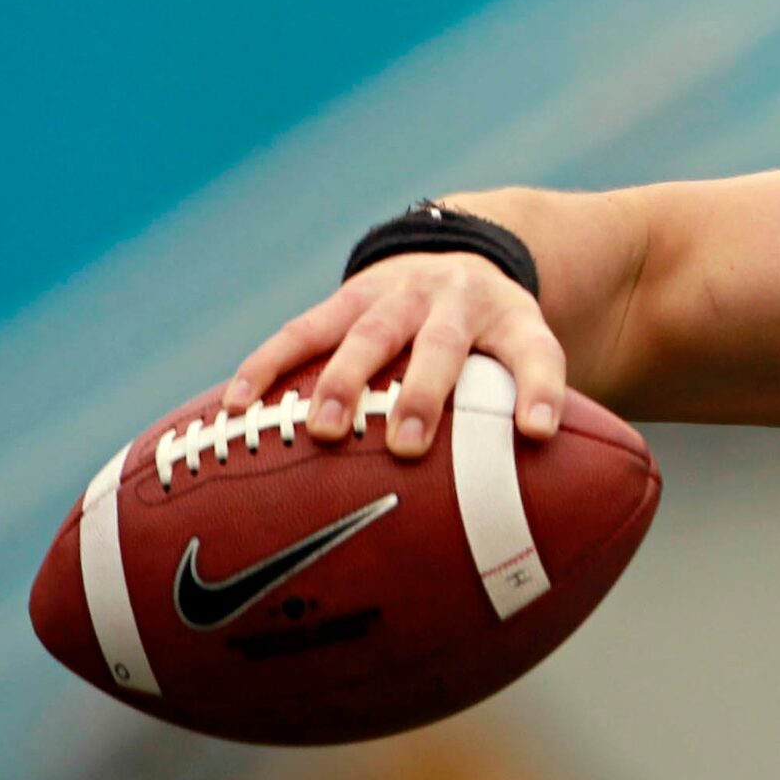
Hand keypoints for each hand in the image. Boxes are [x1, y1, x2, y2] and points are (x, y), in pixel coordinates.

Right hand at [222, 253, 567, 458]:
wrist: (463, 256)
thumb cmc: (494, 341)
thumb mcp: (525, 359)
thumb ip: (527, 416)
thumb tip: (529, 523)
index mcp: (514, 323)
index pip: (539, 355)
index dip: (541, 392)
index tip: (539, 433)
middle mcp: (459, 302)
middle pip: (443, 344)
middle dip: (424, 395)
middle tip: (407, 446)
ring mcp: (402, 294)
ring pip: (371, 331)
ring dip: (345, 380)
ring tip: (321, 429)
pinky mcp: (351, 295)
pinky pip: (305, 329)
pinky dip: (269, 364)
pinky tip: (239, 404)